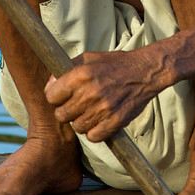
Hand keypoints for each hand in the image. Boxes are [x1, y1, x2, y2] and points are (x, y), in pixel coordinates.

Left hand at [44, 48, 160, 141]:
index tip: (61, 97)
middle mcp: (90, 92)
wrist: (144, 72)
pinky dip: (94, 131)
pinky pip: (93, 137)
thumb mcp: (88, 58)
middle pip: (62, 115)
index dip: (55, 97)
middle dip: (66, 111)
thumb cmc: (114, 64)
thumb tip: (50, 85)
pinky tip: (99, 120)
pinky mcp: (115, 121)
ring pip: (77, 127)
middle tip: (76, 105)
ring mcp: (103, 108)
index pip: (52, 96)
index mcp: (81, 74)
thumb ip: (67, 69)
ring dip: (81, 121)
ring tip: (90, 111)